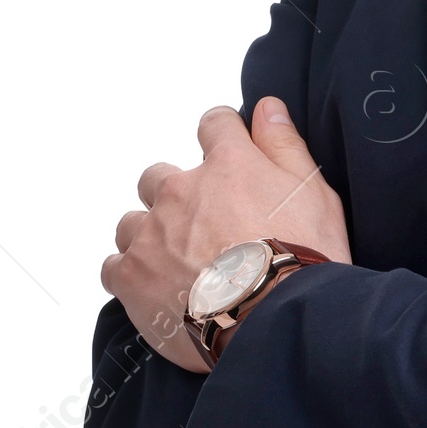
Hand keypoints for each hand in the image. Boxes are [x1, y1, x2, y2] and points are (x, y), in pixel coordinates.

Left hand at [101, 98, 351, 373]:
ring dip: (148, 235)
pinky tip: (154, 289)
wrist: (273, 321)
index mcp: (228, 165)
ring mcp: (150, 234)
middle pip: (158, 176)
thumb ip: (284, 145)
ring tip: (175, 264)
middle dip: (175, 195)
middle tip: (202, 226)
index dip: (221, 136)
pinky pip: (112, 266)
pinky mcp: (130, 277)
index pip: (214, 125)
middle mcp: (181, 191)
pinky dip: (129, 274)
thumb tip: (266, 106)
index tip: (227, 152)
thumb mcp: (313, 192)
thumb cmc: (302, 258)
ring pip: (131, 221)